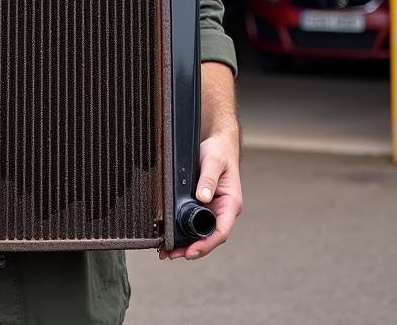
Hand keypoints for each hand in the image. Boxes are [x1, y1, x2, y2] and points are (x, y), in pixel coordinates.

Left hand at [159, 129, 242, 260]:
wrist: (216, 140)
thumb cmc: (219, 151)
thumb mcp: (214, 162)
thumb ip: (208, 179)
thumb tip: (202, 197)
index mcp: (230, 203)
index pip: (220, 231)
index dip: (206, 244)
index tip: (190, 252)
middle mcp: (222, 210)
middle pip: (207, 236)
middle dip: (190, 248)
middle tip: (169, 254)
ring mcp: (212, 209)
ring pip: (199, 232)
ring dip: (184, 242)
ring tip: (166, 250)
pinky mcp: (201, 204)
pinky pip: (192, 221)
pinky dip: (182, 229)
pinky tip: (169, 233)